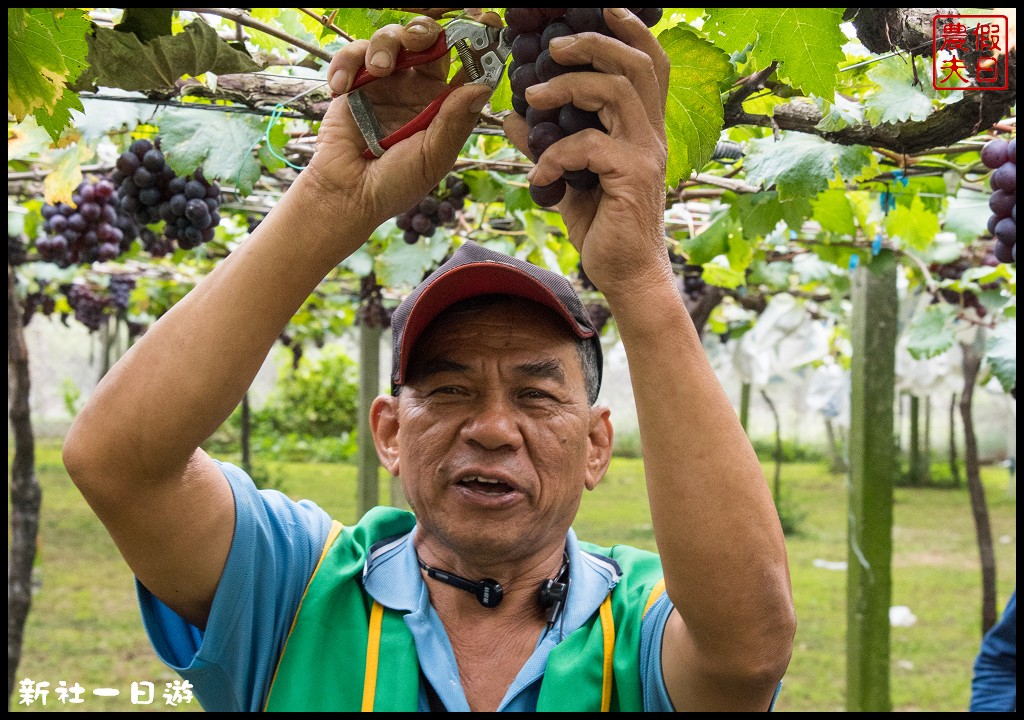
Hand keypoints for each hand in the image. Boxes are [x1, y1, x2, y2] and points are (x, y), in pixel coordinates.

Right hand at [308, 16, 492, 229]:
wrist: (347, 196)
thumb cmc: (395, 184)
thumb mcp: (432, 157)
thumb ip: (454, 122)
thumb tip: (481, 87)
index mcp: (444, 105)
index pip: (465, 66)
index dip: (477, 43)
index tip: (486, 24)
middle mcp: (417, 89)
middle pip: (428, 40)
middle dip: (425, 31)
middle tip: (420, 39)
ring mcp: (386, 83)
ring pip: (392, 38)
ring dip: (385, 43)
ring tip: (377, 69)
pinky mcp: (355, 83)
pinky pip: (353, 54)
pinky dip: (347, 63)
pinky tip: (341, 88)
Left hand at [503, 9, 671, 299]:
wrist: (626, 275)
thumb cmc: (603, 228)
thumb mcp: (567, 179)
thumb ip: (544, 145)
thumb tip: (511, 118)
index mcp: (641, 129)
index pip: (649, 65)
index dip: (630, 31)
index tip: (601, 8)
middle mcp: (650, 135)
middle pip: (637, 65)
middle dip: (594, 43)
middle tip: (553, 46)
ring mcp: (645, 155)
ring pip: (617, 91)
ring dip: (570, 85)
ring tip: (533, 95)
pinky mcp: (631, 177)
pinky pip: (589, 146)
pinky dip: (554, 154)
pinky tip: (539, 176)